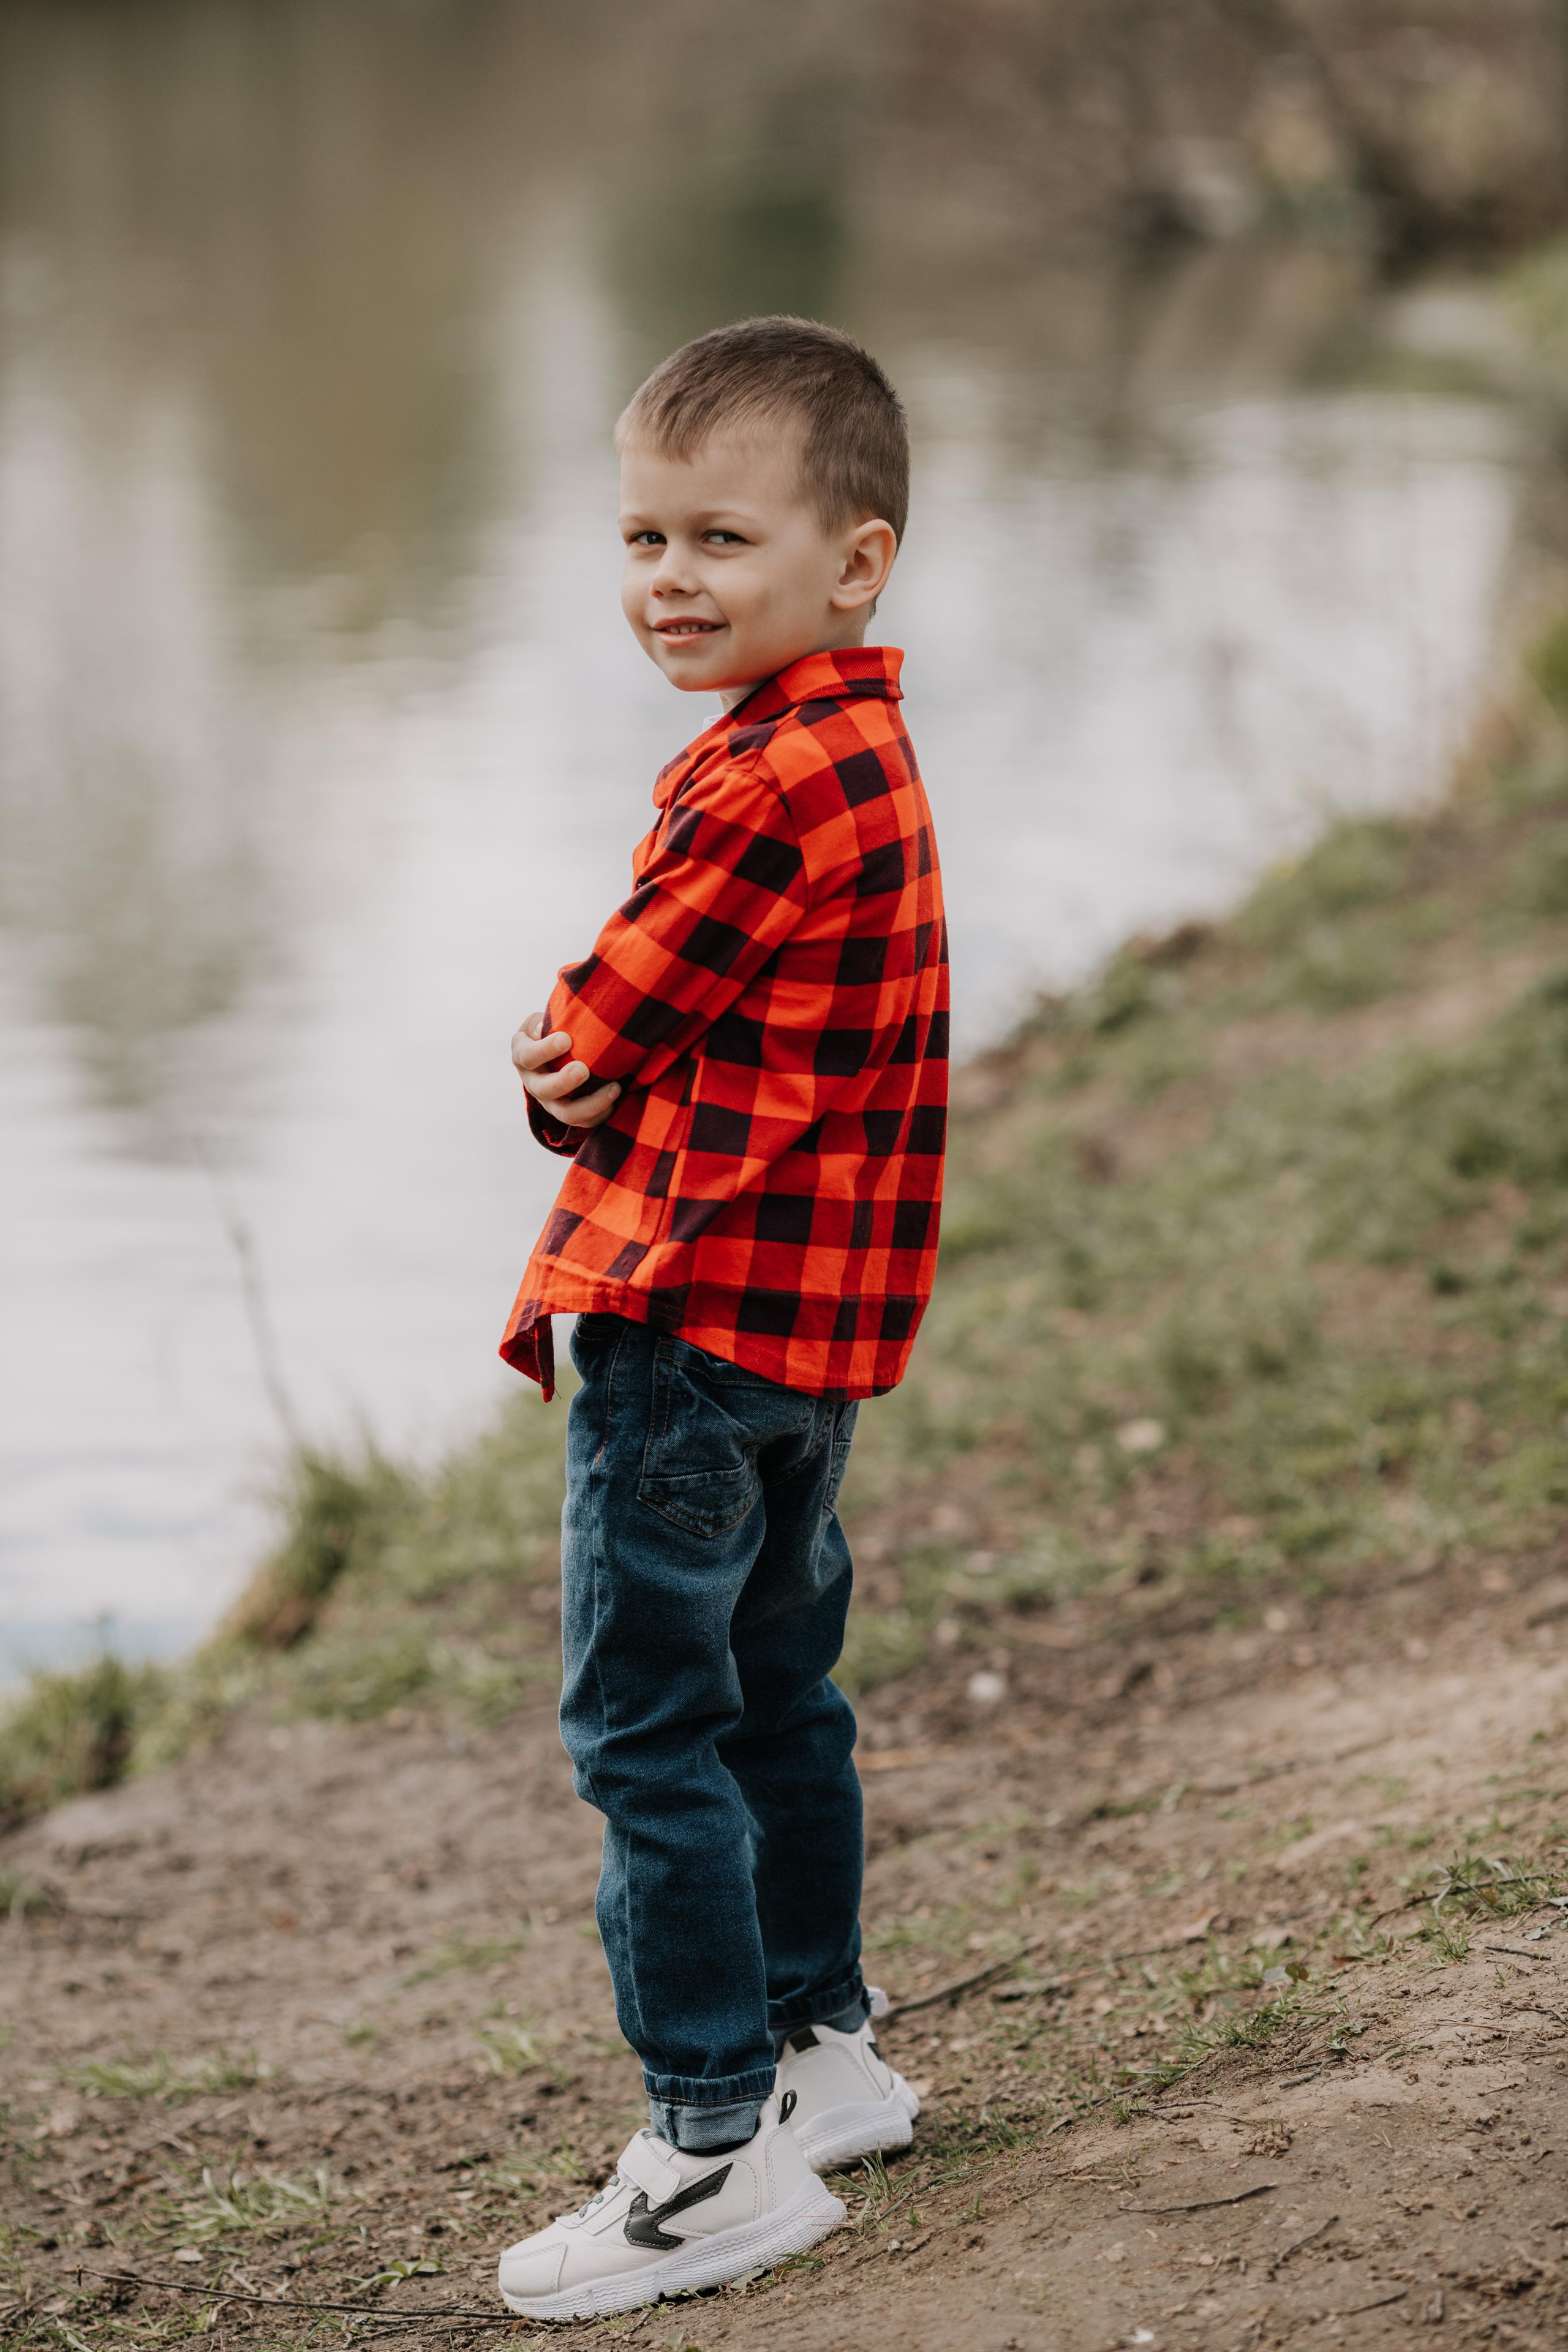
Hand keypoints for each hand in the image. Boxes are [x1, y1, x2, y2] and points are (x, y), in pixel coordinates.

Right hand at [510, 1011, 621, 1127]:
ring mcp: (551, 1102)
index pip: (527, 1056)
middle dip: (564, 1081)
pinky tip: (616, 1100)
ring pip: (566, 1113)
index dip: (545, 1050)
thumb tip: (540, 1029)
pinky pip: (584, 1122)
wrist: (560, 1051)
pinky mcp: (569, 1113)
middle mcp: (534, 1082)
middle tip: (583, 1070)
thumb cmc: (552, 1030)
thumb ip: (540, 1023)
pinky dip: (601, 1114)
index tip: (566, 1040)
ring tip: (614, 1087)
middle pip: (544, 1089)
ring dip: (591, 1104)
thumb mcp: (543, 1021)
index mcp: (523, 1056)